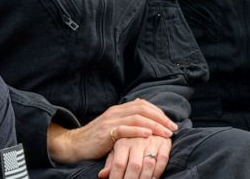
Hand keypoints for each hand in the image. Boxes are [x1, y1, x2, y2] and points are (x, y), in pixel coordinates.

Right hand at [47, 99, 176, 163]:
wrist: (75, 145)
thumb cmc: (97, 139)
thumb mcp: (114, 126)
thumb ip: (127, 120)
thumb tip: (144, 114)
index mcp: (118, 109)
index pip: (143, 104)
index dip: (158, 112)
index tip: (170, 122)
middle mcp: (115, 112)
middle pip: (143, 109)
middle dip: (161, 118)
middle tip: (173, 127)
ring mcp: (110, 121)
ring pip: (137, 118)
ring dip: (154, 125)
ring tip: (166, 133)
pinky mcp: (105, 133)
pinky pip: (124, 129)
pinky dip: (138, 131)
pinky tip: (149, 134)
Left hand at [99, 135, 170, 178]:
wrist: (150, 125)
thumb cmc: (130, 142)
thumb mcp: (118, 150)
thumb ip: (111, 163)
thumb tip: (101, 176)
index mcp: (122, 142)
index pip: (118, 164)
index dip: (116, 178)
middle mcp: (136, 141)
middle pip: (134, 166)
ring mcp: (151, 141)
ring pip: (148, 164)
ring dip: (145, 178)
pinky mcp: (163, 143)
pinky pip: (162, 160)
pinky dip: (158, 172)